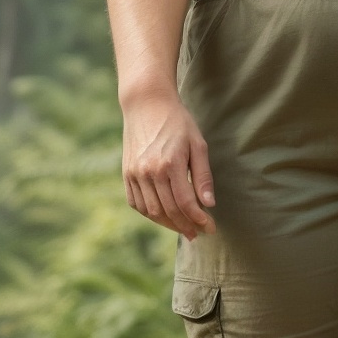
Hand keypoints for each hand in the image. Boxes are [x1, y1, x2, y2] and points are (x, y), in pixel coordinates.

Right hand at [122, 92, 216, 238]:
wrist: (146, 104)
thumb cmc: (177, 122)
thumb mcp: (197, 144)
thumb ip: (203, 176)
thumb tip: (209, 204)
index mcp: (170, 164)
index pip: (186, 203)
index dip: (199, 219)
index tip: (210, 227)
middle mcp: (149, 171)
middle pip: (169, 211)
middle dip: (186, 225)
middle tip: (199, 233)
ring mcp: (135, 174)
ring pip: (151, 211)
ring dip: (168, 224)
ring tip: (183, 227)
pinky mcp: (126, 174)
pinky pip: (137, 203)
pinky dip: (150, 214)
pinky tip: (163, 216)